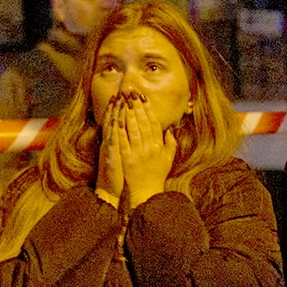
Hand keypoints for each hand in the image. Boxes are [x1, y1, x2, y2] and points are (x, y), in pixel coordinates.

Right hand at [95, 94, 124, 207]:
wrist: (110, 191)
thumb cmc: (120, 174)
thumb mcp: (124, 155)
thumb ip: (128, 143)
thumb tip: (134, 132)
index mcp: (117, 142)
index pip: (121, 122)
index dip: (124, 109)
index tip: (128, 96)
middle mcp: (111, 143)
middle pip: (115, 121)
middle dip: (119, 106)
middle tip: (123, 91)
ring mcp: (110, 149)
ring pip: (112, 128)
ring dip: (115, 114)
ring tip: (118, 100)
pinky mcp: (110, 157)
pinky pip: (112, 142)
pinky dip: (114, 131)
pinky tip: (115, 122)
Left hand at [118, 92, 176, 207]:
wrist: (146, 192)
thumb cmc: (157, 175)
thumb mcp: (168, 159)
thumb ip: (170, 144)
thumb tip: (169, 129)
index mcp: (159, 147)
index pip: (154, 124)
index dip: (148, 110)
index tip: (143, 98)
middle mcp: (150, 148)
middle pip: (143, 123)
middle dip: (136, 107)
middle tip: (131, 94)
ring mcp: (138, 154)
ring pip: (133, 130)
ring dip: (128, 114)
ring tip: (124, 101)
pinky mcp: (127, 160)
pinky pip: (123, 142)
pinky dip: (120, 130)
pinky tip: (116, 119)